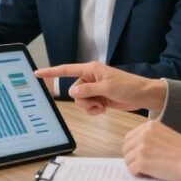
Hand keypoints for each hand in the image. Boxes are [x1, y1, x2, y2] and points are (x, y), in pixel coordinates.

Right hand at [34, 62, 164, 114]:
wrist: (142, 96)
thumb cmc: (128, 86)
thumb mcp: (108, 88)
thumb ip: (88, 90)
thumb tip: (72, 92)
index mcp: (90, 69)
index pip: (66, 70)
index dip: (51, 72)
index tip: (38, 73)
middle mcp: (90, 78)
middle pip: (74, 92)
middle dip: (84, 100)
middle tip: (98, 101)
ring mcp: (94, 88)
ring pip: (80, 101)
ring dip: (90, 106)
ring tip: (102, 105)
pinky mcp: (98, 97)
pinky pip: (87, 106)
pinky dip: (94, 110)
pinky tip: (104, 108)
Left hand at [122, 121, 180, 180]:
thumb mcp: (166, 134)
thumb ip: (151, 137)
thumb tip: (136, 147)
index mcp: (149, 126)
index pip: (130, 137)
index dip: (134, 148)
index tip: (142, 155)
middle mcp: (143, 134)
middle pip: (126, 148)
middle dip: (133, 157)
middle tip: (144, 164)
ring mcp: (141, 148)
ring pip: (127, 160)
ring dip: (136, 166)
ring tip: (149, 169)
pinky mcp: (142, 162)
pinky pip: (131, 170)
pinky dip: (138, 174)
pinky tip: (149, 174)